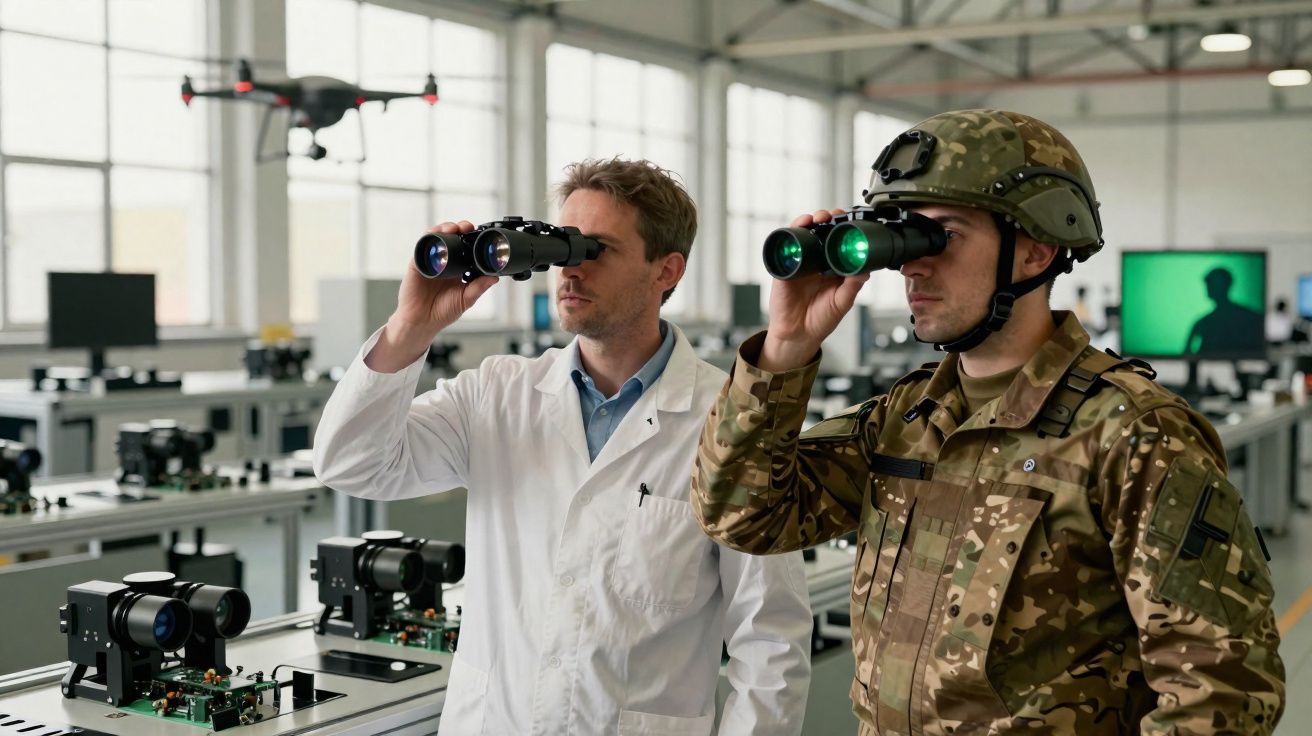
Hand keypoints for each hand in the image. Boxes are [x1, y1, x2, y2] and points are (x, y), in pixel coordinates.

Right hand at [365, 221, 496, 372]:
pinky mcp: (418, 263)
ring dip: (445, 228)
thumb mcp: (465, 299)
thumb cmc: (443, 312)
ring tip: (454, 228)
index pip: (465, 247)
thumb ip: (479, 287)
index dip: (472, 239)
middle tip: (468, 227)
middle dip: (460, 228)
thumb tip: (495, 277)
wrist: (422, 321)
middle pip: (452, 238)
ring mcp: (430, 260)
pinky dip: (430, 237)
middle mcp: (444, 262)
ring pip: (437, 237)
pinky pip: (422, 246)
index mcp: (457, 269)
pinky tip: (437, 235)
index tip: (481, 235)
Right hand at [759, 209, 869, 371]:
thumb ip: (852, 286)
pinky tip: (799, 227)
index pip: (840, 241)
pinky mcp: (785, 267)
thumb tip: (865, 270)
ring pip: (804, 234)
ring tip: (816, 218)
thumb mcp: (842, 302)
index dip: (844, 228)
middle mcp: (818, 261)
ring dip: (810, 221)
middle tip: (833, 216)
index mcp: (834, 267)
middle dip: (828, 219)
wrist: (797, 334)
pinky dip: (791, 232)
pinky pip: (786, 246)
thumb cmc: (821, 320)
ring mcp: (801, 262)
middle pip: (822, 232)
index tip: (851, 219)